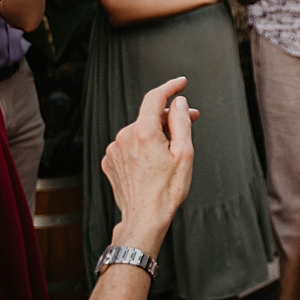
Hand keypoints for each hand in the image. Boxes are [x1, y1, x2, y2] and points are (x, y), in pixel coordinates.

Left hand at [102, 78, 197, 255]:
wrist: (144, 218)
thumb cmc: (167, 189)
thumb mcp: (184, 153)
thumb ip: (181, 122)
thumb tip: (178, 102)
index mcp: (143, 132)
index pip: (155, 97)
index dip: (170, 87)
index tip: (182, 82)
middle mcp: (124, 136)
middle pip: (148, 117)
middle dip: (169, 117)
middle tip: (190, 121)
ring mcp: (113, 149)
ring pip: (139, 131)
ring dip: (155, 134)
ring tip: (171, 152)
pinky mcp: (109, 161)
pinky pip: (129, 145)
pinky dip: (142, 147)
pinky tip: (153, 162)